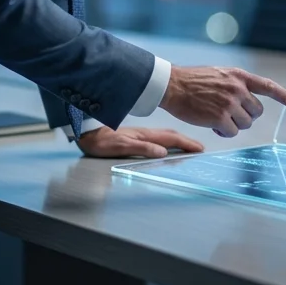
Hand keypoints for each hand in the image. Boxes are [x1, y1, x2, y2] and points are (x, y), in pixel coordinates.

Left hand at [75, 126, 203, 158]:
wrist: (86, 132)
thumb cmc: (101, 141)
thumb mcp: (120, 146)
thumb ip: (141, 148)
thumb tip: (162, 152)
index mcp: (144, 134)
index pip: (171, 138)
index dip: (186, 143)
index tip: (199, 149)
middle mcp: (144, 133)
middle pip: (171, 135)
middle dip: (187, 141)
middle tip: (200, 148)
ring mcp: (140, 134)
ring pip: (165, 136)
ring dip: (179, 141)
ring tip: (189, 146)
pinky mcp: (135, 137)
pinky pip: (158, 138)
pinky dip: (168, 142)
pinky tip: (167, 146)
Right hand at [160, 66, 285, 136]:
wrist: (173, 85)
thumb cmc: (192, 80)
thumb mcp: (219, 73)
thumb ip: (235, 84)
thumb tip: (246, 100)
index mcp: (238, 76)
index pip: (268, 86)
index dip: (284, 96)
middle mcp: (237, 89)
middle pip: (257, 112)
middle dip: (246, 116)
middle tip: (230, 115)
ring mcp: (229, 103)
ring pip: (245, 124)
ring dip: (234, 125)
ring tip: (217, 118)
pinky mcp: (219, 117)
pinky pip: (231, 132)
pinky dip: (224, 132)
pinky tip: (213, 125)